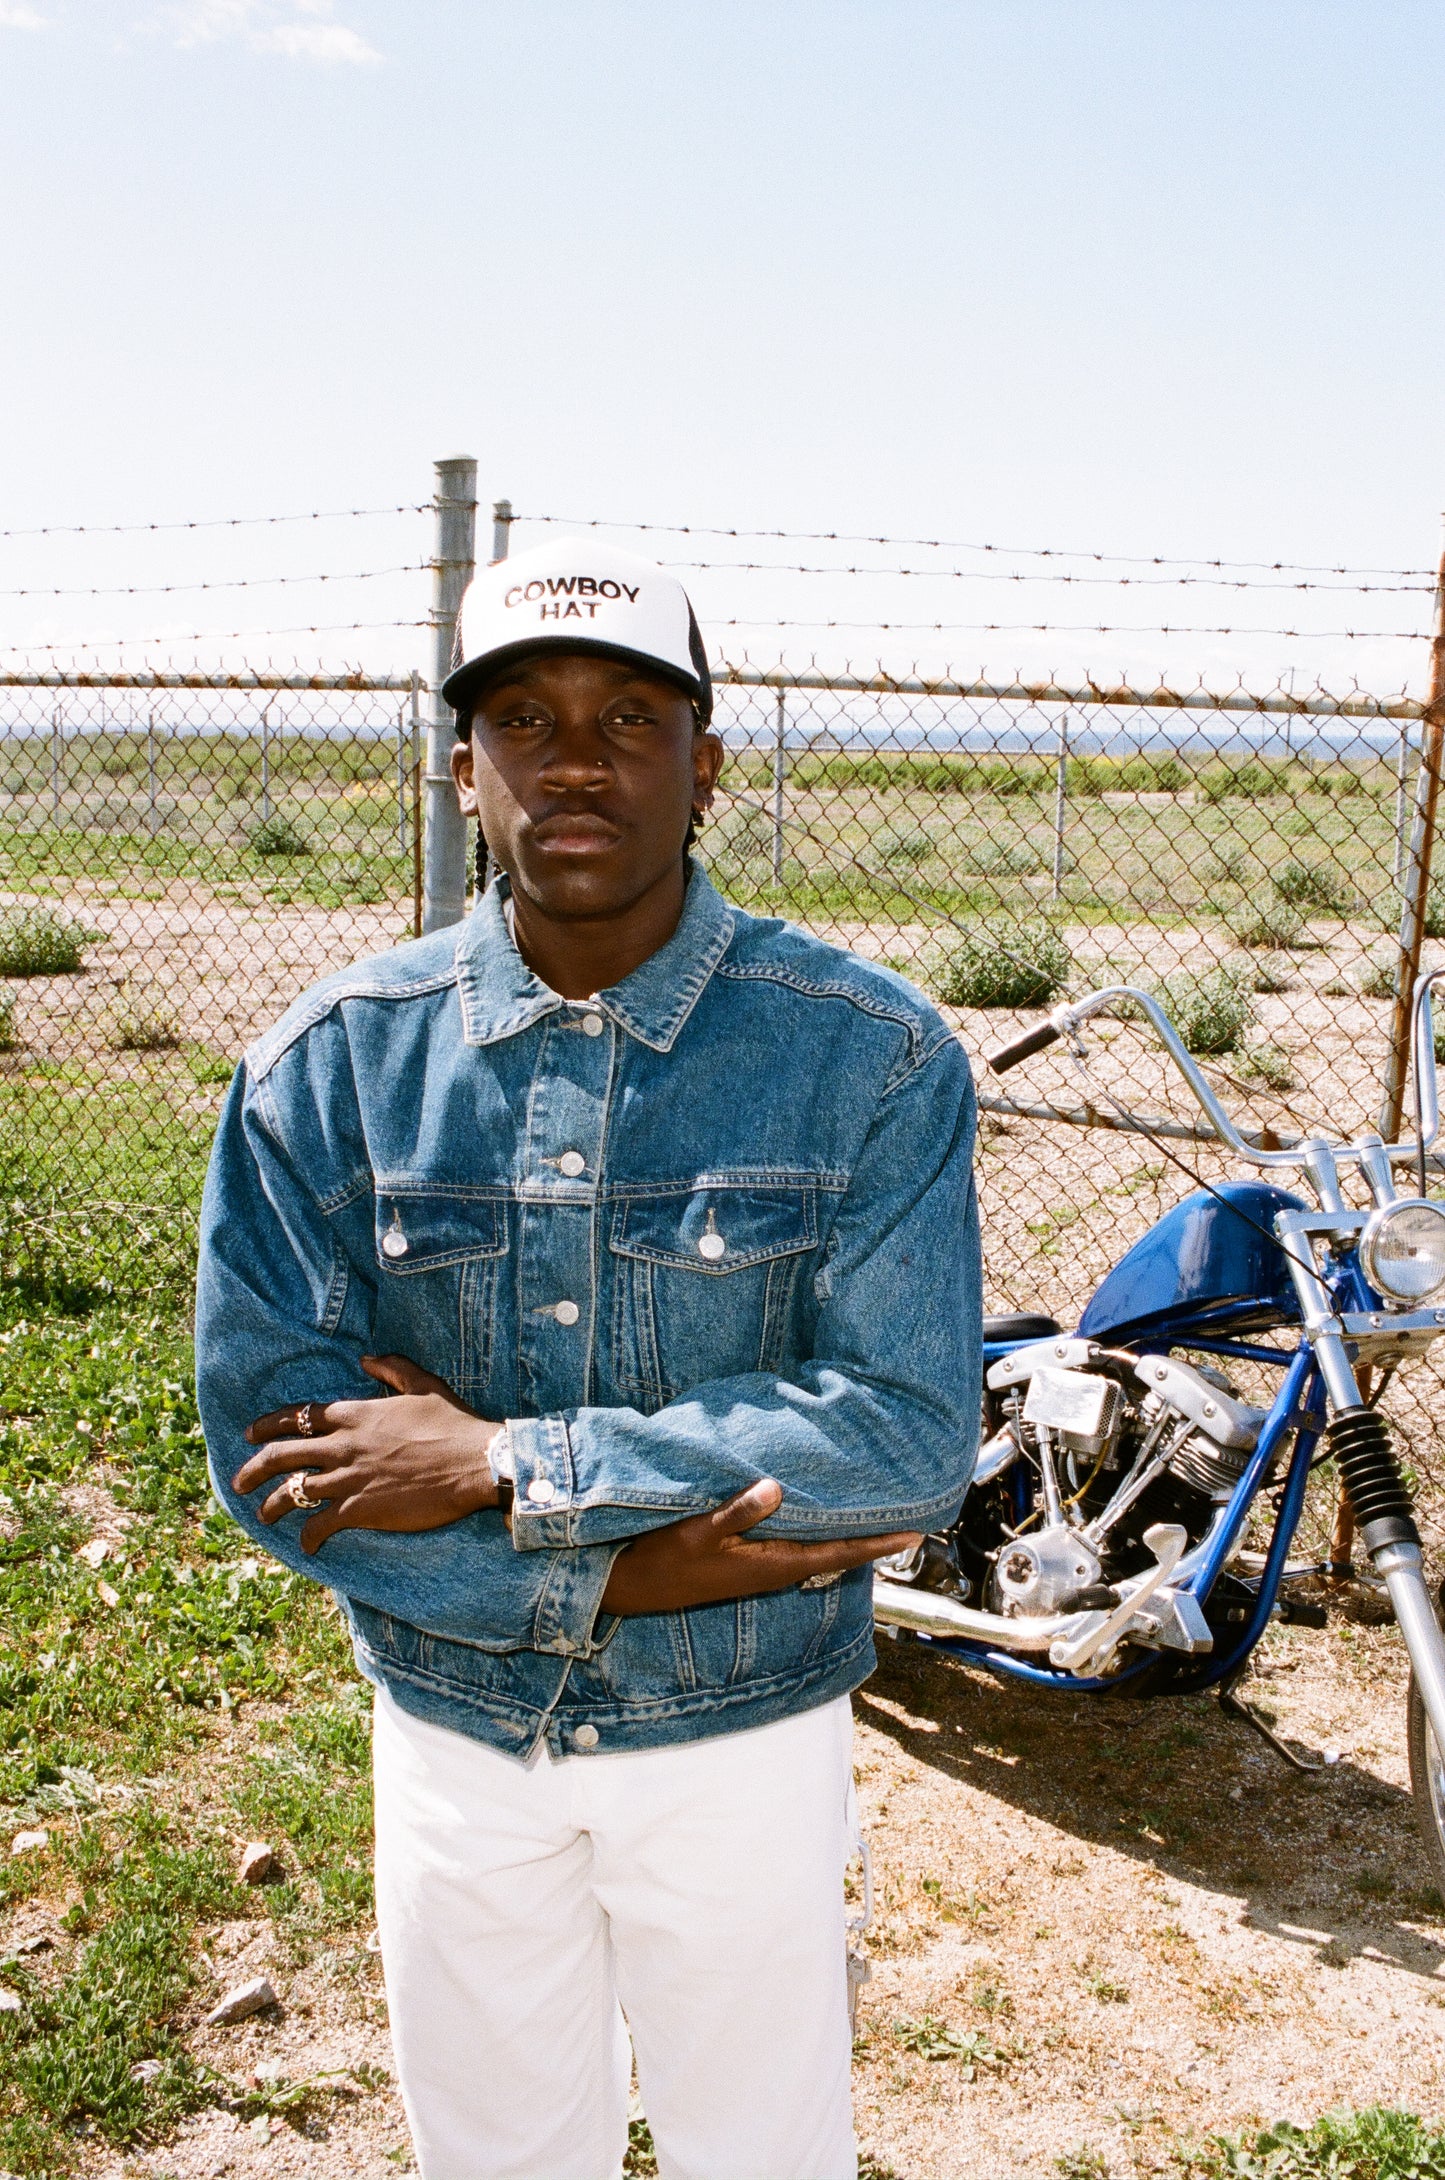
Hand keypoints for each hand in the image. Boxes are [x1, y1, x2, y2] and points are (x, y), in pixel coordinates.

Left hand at [235, 1355, 501, 1555]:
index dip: (270, 1424)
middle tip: (238, 1480)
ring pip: (292, 1492)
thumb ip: (392, 1368)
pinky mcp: (358, 1509)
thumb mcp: (424, 1384)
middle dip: (254, 1467)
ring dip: (271, 1505)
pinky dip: (309, 1537)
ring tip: (260, 1514)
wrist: (475, 1462)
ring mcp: (347, 1478)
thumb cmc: (453, 1423)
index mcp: (355, 1414)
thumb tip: (366, 1358)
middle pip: (282, 1455)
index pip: (299, 1416)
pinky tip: (307, 1545)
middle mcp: (342, 1445)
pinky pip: (320, 1525)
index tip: (251, 1433)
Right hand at [600, 1477, 920, 1616]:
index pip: (836, 1555)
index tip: (911, 1536)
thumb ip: (737, 1511)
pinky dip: (816, 1533)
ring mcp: (759, 1569)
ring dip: (844, 1536)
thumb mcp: (699, 1530)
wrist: (630, 1587)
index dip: (875, 1545)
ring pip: (816, 1551)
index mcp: (771, 1565)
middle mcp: (773, 1570)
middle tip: (907, 1519)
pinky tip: (819, 1517)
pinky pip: (795, 1547)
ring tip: (874, 1516)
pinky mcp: (746, 1564)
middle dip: (870, 1539)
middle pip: (835, 1554)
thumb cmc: (663, 1560)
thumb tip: (776, 1489)